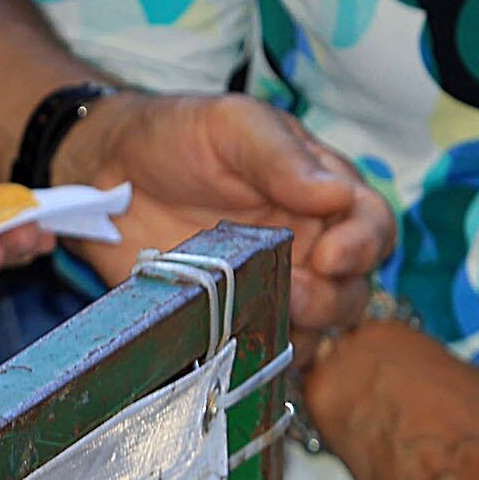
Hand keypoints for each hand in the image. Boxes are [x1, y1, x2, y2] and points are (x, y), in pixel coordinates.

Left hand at [57, 90, 395, 335]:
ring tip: (261, 313)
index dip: (363, 245)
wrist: (106, 172)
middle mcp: (308, 245)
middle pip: (353, 288)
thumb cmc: (176, 135)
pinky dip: (260, 354)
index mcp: (320, 191)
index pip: (371, 223)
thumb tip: (338, 194)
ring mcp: (272, 286)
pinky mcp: (234, 318)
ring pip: (317, 329)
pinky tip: (236, 340)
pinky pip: (265, 351)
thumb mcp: (231, 125)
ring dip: (300, 331)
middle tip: (296, 291)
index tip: (332, 256)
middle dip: (333, 297)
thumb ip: (282, 157)